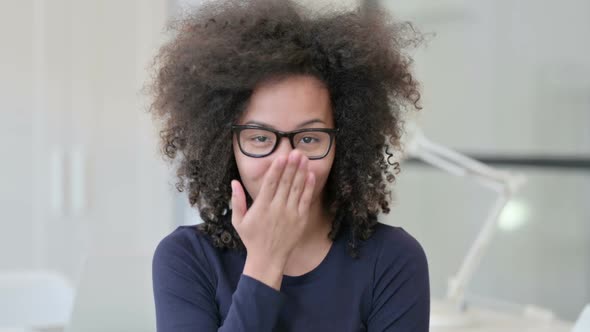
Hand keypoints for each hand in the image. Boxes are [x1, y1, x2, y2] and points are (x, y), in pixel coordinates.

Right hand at [231, 150, 314, 287]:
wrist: (268, 259)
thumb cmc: (252, 239)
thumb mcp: (239, 221)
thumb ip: (237, 201)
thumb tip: (234, 182)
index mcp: (261, 207)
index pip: (270, 184)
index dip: (277, 169)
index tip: (281, 156)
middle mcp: (277, 209)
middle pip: (286, 183)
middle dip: (292, 166)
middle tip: (296, 151)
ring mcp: (290, 214)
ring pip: (297, 189)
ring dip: (301, 172)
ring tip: (304, 158)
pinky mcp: (300, 220)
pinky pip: (306, 200)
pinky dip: (309, 187)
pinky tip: (311, 175)